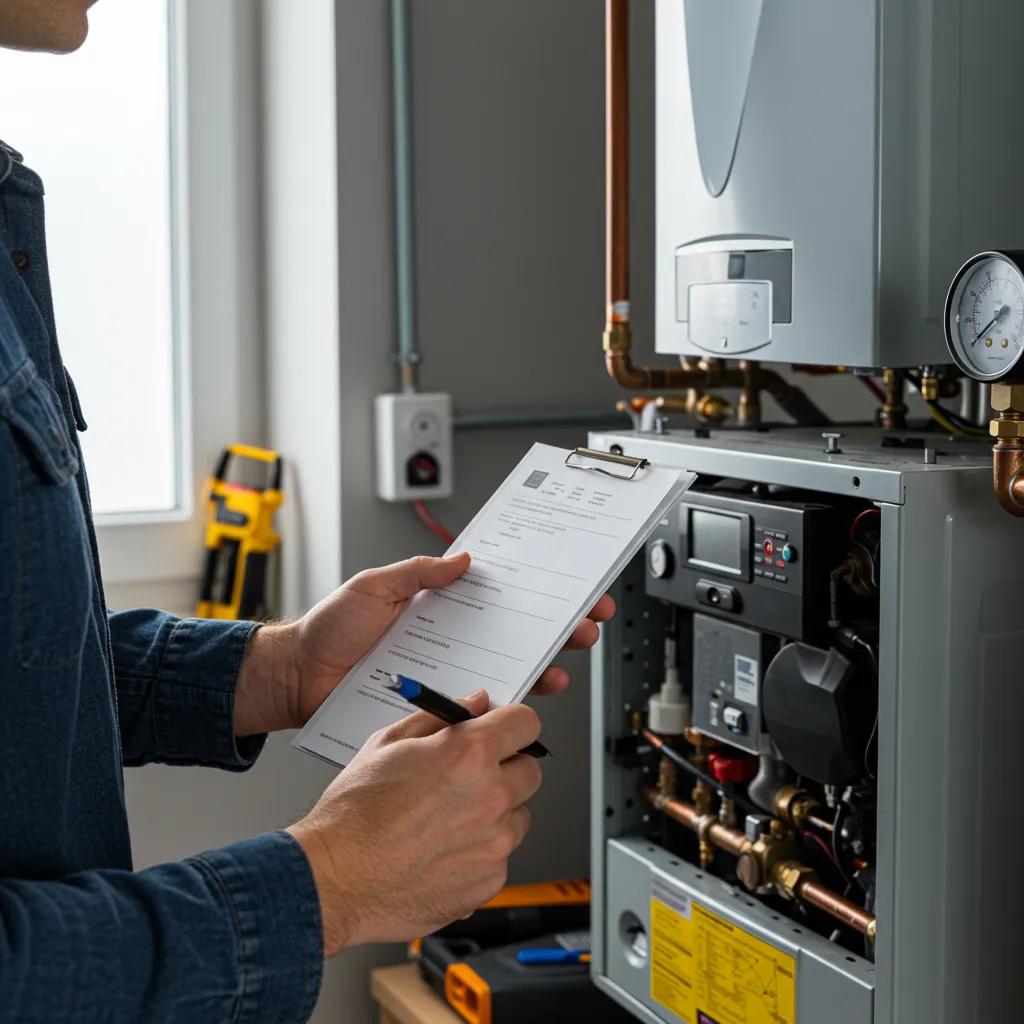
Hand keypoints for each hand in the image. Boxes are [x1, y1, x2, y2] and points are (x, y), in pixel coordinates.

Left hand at [234, 553, 615, 734]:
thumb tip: (462, 559)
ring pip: (510, 662)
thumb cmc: (328, 629)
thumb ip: (417, 572)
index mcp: (439, 603)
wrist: (299, 679)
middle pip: (517, 626)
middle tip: (587, 620)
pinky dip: (512, 695)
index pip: (498, 590)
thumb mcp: (373, 586)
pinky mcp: (438, 702)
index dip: (536, 585)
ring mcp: (447, 668)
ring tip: (568, 658)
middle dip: (559, 622)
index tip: (570, 580)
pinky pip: (482, 700)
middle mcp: (451, 635)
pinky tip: (532, 690)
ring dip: (547, 660)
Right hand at [286, 692, 541, 953]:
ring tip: (447, 821)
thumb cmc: (353, 812)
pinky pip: (499, 858)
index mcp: (470, 754)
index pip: (527, 724)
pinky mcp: (488, 882)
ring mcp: (493, 844)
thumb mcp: (388, 743)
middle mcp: (491, 797)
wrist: (333, 877)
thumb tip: (474, 703)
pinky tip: (441, 853)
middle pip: (530, 771)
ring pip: (518, 818)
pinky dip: (479, 855)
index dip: (512, 725)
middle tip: (468, 779)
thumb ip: (440, 718)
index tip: (504, 733)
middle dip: (506, 770)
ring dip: (495, 815)